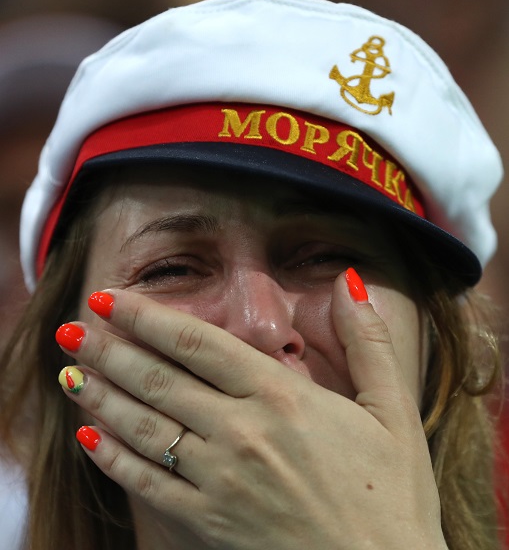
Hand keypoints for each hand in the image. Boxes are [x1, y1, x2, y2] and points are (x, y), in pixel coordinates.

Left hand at [56, 271, 447, 549]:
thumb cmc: (392, 496)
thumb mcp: (393, 410)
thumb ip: (370, 341)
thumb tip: (350, 280)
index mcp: (282, 398)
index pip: (198, 344)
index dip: (147, 316)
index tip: (110, 296)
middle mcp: (241, 433)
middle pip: (159, 378)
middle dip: (110, 347)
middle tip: (74, 324)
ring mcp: (219, 481)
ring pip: (144, 425)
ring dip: (101, 393)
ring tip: (69, 369)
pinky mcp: (208, 523)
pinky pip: (148, 484)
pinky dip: (113, 457)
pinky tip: (89, 435)